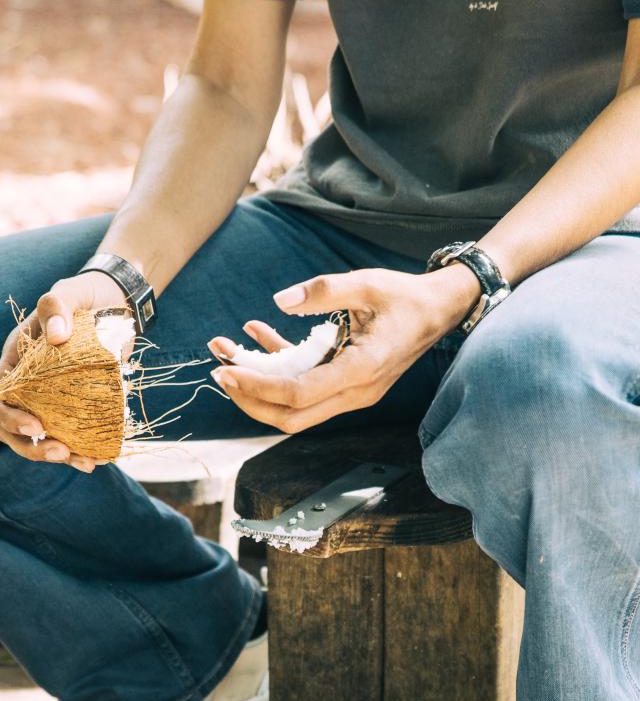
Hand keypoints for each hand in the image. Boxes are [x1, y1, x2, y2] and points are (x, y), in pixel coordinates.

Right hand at [0, 271, 127, 470]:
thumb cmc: (83, 299)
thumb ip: (56, 307)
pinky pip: (74, 435)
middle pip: (15, 428)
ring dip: (60, 455)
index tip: (35, 426)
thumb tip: (57, 335)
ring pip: (44, 438)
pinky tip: (100, 459)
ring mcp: (53, 401)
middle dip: (34, 447)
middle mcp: (29, 387)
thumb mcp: (68, 294)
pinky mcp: (78, 407)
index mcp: (16, 362)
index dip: (10, 416)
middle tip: (61, 451)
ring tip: (84, 462)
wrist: (114, 305)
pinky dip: (84, 449)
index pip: (1, 396)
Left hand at [208, 264, 479, 432]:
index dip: (258, 387)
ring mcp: (351, 393)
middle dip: (251, 400)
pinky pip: (306, 387)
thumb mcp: (366, 284)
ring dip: (260, 385)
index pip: (298, 394)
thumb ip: (323, 290)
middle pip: (292, 417)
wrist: (438, 312)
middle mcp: (356, 391)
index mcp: (361, 370)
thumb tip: (282, 301)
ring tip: (229, 354)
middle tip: (221, 373)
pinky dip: (279, 368)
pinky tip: (258, 336)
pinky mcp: (347, 385)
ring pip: (296, 408)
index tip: (227, 372)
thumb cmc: (405, 298)